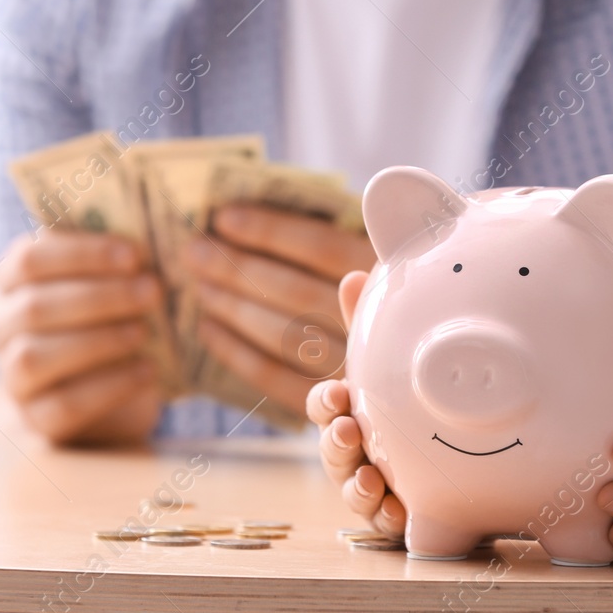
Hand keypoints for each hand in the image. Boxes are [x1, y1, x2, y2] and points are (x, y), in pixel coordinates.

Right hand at [0, 229, 164, 445]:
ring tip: (145, 331)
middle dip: (99, 297)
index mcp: (13, 281)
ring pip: (35, 357)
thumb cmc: (118, 316)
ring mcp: (12, 376)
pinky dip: (109, 386)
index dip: (81, 254)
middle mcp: (1, 327)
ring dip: (98, 341)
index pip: (28, 259)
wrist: (119, 386)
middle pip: (34, 308)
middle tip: (153, 291)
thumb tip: (152, 229)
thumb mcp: (115, 281)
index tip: (134, 255)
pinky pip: (63, 405)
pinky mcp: (36, 418)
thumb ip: (118, 258)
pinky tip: (148, 371)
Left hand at [183, 206, 376, 417]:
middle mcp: (379, 326)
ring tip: (199, 283)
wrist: (417, 384)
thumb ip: (352, 235)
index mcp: (394, 278)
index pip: (324, 248)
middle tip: (194, 251)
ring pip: (285, 335)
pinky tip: (208, 330)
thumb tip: (285, 208)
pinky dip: (238, 355)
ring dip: (235, 307)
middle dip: (239, 269)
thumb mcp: (390, 255)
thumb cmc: (393, 297)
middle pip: (297, 293)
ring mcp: (359, 370)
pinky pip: (278, 379)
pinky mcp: (334, 405)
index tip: (225, 217)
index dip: (272, 231)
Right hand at [304, 272, 406, 536]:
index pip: (326, 406)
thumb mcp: (396, 358)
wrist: (468, 444)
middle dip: (336, 442)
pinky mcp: (402, 514)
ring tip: (371, 479)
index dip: (325, 403)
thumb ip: (373, 324)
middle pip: (333, 450)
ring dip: (357, 486)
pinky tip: (397, 511)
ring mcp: (377, 483)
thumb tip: (353, 277)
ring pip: (354, 490)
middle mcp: (358, 448)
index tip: (337, 394)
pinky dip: (387, 517)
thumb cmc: (414, 395)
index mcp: (353, 409)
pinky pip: (387, 522)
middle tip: (350, 432)